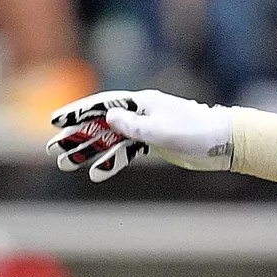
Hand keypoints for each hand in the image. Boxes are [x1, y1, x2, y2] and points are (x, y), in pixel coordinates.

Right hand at [48, 89, 234, 181]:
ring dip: (88, 151)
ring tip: (66, 164)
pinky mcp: (153, 143)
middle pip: (100, 124)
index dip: (76, 114)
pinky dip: (111, 162)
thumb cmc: (197, 131)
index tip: (55, 122)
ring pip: (109, 140)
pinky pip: (126, 152)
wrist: (225, 142)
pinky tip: (96, 173)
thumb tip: (108, 117)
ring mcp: (145, 128)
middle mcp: (140, 113)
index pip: (101, 106)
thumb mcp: (164, 129)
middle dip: (75, 136)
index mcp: (141, 103)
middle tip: (52, 149)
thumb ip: (135, 124)